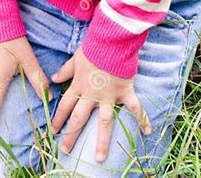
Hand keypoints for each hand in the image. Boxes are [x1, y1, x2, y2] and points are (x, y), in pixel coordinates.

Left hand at [50, 46, 150, 163]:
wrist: (111, 41)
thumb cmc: (93, 48)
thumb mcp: (75, 58)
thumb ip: (65, 70)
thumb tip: (53, 79)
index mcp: (79, 86)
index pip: (66, 106)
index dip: (58, 119)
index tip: (53, 131)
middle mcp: (92, 95)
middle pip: (79, 118)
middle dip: (71, 135)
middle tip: (65, 151)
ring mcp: (109, 96)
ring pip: (104, 122)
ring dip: (102, 141)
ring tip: (99, 158)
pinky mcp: (125, 92)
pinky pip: (135, 108)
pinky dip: (142, 119)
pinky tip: (147, 131)